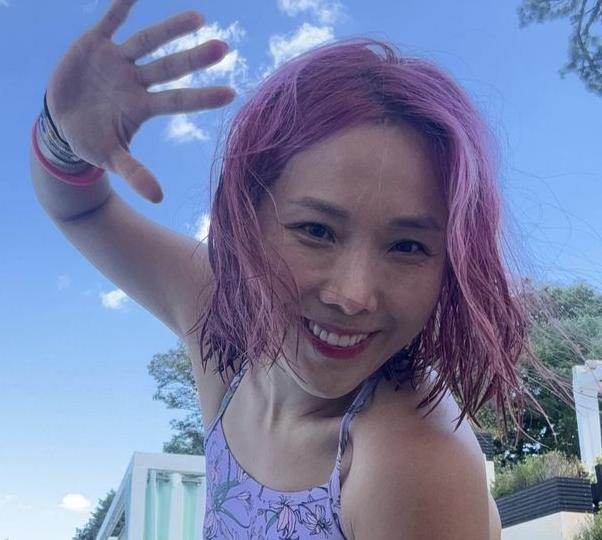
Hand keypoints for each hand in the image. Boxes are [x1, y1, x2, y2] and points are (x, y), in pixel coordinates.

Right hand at [46, 0, 234, 202]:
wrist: (61, 121)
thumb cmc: (92, 141)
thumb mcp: (111, 159)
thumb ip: (135, 173)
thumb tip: (159, 197)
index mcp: (141, 107)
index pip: (178, 101)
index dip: (202, 97)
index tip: (231, 93)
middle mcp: (135, 81)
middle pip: (169, 68)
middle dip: (193, 58)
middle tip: (224, 47)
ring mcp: (117, 61)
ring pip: (147, 41)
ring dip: (170, 29)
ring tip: (200, 17)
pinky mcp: (95, 44)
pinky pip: (110, 21)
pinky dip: (121, 7)